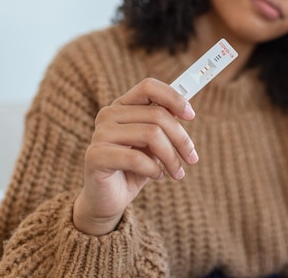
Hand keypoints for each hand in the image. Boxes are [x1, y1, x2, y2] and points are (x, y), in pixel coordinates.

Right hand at [73, 78, 197, 235]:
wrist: (108, 200)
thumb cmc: (134, 168)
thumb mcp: (153, 143)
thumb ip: (163, 124)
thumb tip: (185, 109)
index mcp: (122, 106)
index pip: (149, 87)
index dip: (173, 98)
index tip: (191, 115)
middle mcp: (108, 115)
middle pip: (157, 114)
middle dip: (181, 138)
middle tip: (192, 158)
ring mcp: (100, 134)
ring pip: (152, 134)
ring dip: (171, 157)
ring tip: (177, 172)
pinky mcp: (95, 156)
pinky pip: (136, 158)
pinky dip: (154, 169)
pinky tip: (157, 176)